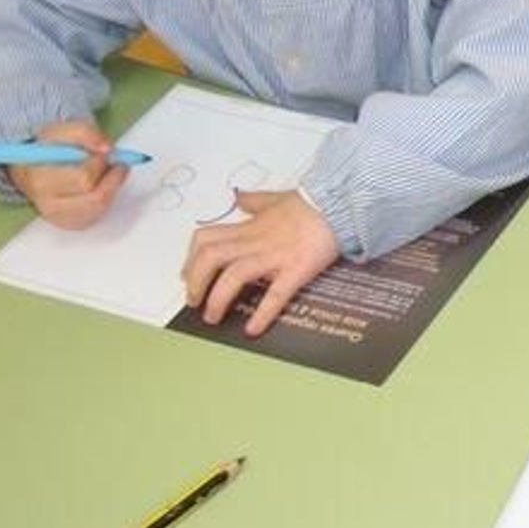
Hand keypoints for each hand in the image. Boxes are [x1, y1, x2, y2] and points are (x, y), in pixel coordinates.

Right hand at [8, 119, 129, 228]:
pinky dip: (107, 196)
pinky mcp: (70, 223)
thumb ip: (85, 133)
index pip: (82, 179)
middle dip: (111, 177)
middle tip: (115, 162)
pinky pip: (99, 213)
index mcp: (39, 179)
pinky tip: (101, 185)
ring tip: (109, 172)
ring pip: (100, 206)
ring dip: (112, 187)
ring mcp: (59, 217)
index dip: (100, 163)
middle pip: (95, 197)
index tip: (104, 152)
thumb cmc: (48, 149)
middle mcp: (47, 204)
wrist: (34, 166)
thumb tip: (107, 148)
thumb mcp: (62, 130)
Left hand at [181, 190, 339, 335]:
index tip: (188, 275)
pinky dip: (262, 314)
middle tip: (194, 302)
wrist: (340, 206)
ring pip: (233, 277)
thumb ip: (255, 201)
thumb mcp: (276, 198)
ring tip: (213, 317)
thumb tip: (239, 197)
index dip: (191, 259)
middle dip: (195, 282)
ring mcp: (274, 257)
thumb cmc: (310, 204)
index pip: (206, 239)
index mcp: (249, 227)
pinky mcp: (296, 270)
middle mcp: (255, 242)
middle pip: (210, 258)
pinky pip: (274, 295)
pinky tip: (253, 329)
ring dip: (217, 300)